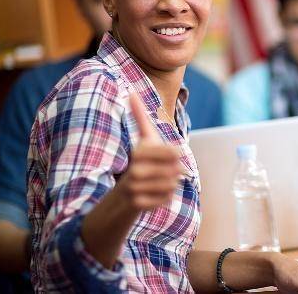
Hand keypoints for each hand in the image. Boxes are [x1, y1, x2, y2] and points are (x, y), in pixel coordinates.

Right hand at [115, 93, 180, 210]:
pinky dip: (166, 197)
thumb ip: (139, 116)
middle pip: (175, 169)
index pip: (173, 153)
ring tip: (159, 181)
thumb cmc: (140, 161)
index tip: (172, 154)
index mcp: (139, 151)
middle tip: (165, 170)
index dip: (176, 155)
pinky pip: (167, 199)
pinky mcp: (137, 204)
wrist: (121, 194)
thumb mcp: (143, 139)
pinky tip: (156, 194)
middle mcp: (134, 169)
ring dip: (171, 184)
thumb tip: (131, 92)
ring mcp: (134, 187)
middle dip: (175, 170)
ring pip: (172, 185)